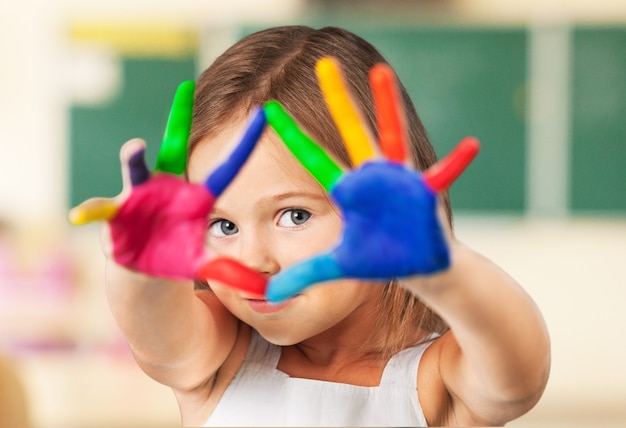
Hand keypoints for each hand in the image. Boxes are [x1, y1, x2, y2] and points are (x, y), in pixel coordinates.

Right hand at [69, 81, 266, 294]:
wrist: (144, 270)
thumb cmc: (177, 258)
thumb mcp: (205, 265)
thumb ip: (230, 273)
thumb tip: (265, 292)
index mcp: (194, 198)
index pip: (224, 171)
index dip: (242, 147)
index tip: (263, 116)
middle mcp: (166, 188)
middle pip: (174, 151)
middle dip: (179, 121)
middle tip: (185, 91)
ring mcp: (139, 198)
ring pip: (136, 174)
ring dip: (135, 161)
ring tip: (136, 148)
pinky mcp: (115, 215)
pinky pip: (103, 212)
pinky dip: (94, 211)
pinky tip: (84, 213)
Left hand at [264, 58, 478, 300]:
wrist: (418, 266)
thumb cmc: (380, 259)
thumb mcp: (338, 267)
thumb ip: (304, 275)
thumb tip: (267, 296)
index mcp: (348, 190)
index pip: (313, 159)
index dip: (293, 136)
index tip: (269, 110)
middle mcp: (371, 176)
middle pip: (351, 133)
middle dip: (338, 100)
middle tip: (323, 63)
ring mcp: (398, 179)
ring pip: (392, 136)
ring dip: (388, 107)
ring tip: (382, 73)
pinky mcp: (424, 192)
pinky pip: (443, 174)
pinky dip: (457, 162)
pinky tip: (471, 145)